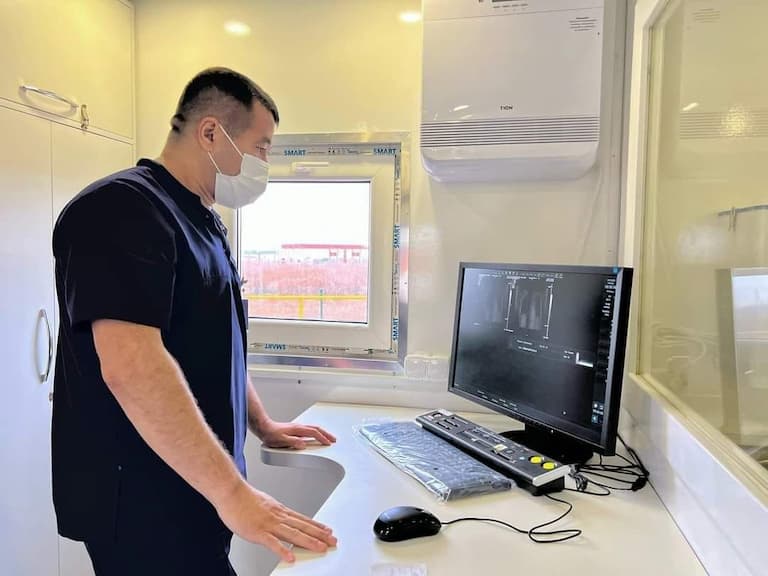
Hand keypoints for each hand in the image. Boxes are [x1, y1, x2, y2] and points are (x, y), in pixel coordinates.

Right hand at [215, 481, 336, 562]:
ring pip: (292, 534)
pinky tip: (291, 557)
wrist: (231, 492)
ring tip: (321, 548)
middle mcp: (278, 517)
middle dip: (319, 535)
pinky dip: (282, 551)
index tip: (328, 531)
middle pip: (302, 527)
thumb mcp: (265, 504)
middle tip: (333, 541)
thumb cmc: (244, 498)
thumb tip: (282, 519)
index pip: (303, 519)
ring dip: (308, 542)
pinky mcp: (257, 532)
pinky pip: (272, 543)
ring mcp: (269, 524)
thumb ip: (274, 513)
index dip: (317, 526)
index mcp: (280, 511)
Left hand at [256, 419, 336, 449]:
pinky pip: (309, 430)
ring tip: (327, 438)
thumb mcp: (281, 440)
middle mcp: (299, 427)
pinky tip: (315, 436)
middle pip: (317, 429)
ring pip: (313, 428)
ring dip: (322, 432)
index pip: (314, 433)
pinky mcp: (295, 430)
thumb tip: (303, 444)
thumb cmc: (270, 434)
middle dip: (326, 434)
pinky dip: (316, 433)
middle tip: (333, 439)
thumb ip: (292, 442)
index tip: (328, 443)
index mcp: (298, 429)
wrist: (264, 427)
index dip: (322, 438)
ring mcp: (297, 428)